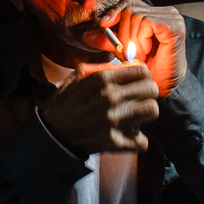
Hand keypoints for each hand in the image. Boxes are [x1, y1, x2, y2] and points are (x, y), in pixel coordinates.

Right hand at [40, 63, 160, 154]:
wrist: (51, 133)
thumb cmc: (65, 104)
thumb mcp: (77, 76)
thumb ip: (101, 67)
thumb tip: (126, 62)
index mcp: (102, 79)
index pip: (142, 71)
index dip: (143, 77)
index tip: (138, 83)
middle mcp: (110, 97)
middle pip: (151, 90)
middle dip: (147, 94)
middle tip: (139, 100)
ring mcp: (113, 120)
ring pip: (152, 111)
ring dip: (145, 114)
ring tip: (135, 116)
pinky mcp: (113, 141)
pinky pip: (142, 141)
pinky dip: (137, 141)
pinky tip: (128, 136)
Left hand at [99, 1, 184, 96]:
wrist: (163, 89)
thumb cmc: (147, 72)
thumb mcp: (122, 53)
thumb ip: (108, 41)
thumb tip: (86, 35)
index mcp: (155, 14)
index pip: (128, 2)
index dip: (114, 12)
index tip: (103, 24)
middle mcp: (166, 12)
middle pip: (129, 8)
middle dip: (122, 32)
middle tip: (129, 52)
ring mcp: (172, 17)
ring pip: (135, 14)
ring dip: (132, 38)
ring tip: (140, 54)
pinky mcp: (173, 26)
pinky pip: (146, 21)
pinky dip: (141, 38)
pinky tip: (146, 52)